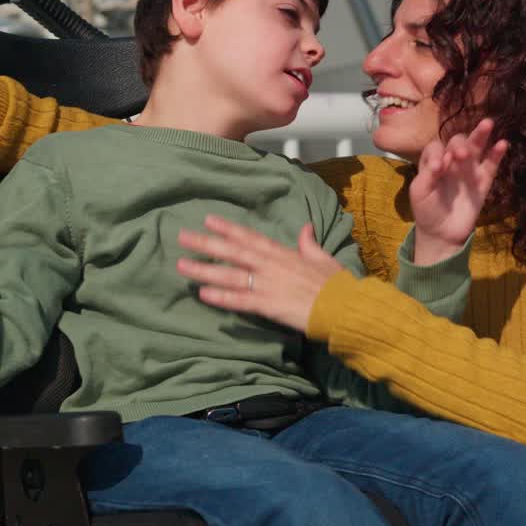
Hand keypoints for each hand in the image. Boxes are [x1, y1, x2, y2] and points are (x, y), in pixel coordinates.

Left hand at [176, 215, 344, 332]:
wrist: (343, 306)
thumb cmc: (336, 283)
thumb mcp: (323, 258)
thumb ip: (309, 243)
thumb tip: (306, 227)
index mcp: (283, 254)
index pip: (250, 238)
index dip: (228, 228)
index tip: (208, 219)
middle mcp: (271, 266)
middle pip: (233, 252)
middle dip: (206, 243)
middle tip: (182, 237)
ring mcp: (268, 284)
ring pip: (230, 275)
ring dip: (205, 269)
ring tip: (181, 265)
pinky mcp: (268, 305)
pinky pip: (240, 300)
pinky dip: (221, 297)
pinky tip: (203, 293)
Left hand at [409, 118, 507, 264]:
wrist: (442, 234)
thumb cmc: (426, 210)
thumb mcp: (419, 191)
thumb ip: (428, 173)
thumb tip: (442, 161)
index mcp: (434, 161)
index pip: (436, 146)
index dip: (438, 153)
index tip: (438, 168)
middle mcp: (452, 161)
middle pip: (457, 142)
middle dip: (459, 145)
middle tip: (460, 156)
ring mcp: (469, 170)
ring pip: (476, 147)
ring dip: (480, 135)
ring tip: (487, 124)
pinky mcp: (483, 182)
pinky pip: (491, 165)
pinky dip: (497, 154)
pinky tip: (502, 144)